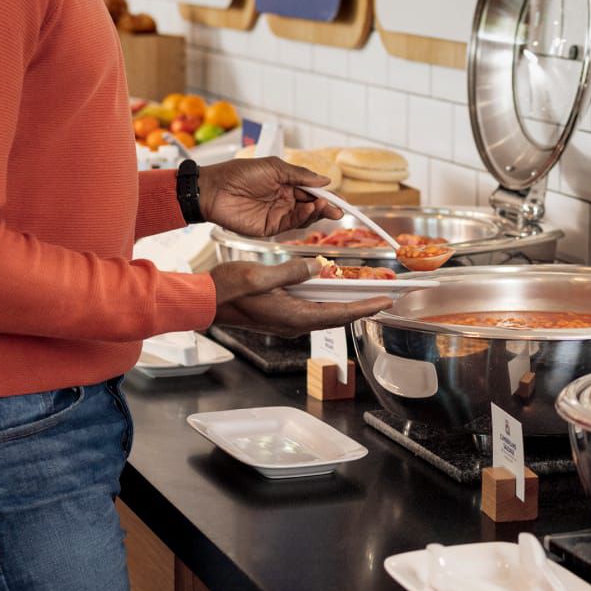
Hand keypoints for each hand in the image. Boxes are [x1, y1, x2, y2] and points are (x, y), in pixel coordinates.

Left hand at [198, 156, 339, 237]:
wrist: (215, 189)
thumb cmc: (240, 173)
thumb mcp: (274, 167)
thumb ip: (300, 175)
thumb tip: (325, 180)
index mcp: (285, 183)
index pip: (311, 191)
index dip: (327, 196)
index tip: (341, 200)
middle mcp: (284, 200)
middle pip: (311, 206)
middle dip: (326, 208)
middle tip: (339, 210)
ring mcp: (277, 214)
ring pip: (304, 217)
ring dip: (316, 212)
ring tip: (322, 206)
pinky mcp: (270, 227)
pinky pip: (291, 224)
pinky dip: (303, 218)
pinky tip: (309, 210)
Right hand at [208, 260, 391, 338]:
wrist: (204, 302)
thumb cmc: (226, 290)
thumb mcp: (260, 275)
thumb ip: (291, 272)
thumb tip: (316, 267)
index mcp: (292, 315)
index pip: (338, 313)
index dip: (364, 307)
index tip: (385, 302)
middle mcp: (293, 323)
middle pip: (336, 316)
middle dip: (361, 307)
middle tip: (383, 297)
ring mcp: (286, 321)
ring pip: (324, 314)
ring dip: (345, 304)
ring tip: (364, 294)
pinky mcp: (280, 315)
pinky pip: (311, 310)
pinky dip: (327, 302)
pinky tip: (330, 290)